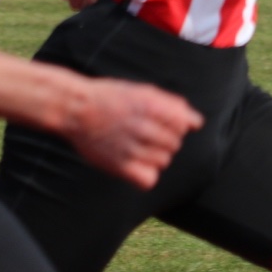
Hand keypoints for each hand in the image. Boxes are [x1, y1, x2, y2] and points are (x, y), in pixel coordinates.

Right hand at [49, 76, 200, 187]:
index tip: (159, 123)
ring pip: (163, 162)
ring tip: (136, 147)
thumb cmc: (110, 98)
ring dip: (154, 156)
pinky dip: (146, 175)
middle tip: (143, 134)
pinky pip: (149, 180)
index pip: (183, 125)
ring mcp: (131, 148)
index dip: (174, 125)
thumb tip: (196, 123)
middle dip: (164, 140)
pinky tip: (135, 164)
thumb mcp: (142, 92)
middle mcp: (143, 127)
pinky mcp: (119, 166)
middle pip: (174, 145)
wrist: (74, 108)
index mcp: (151, 106)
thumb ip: (172, 105)